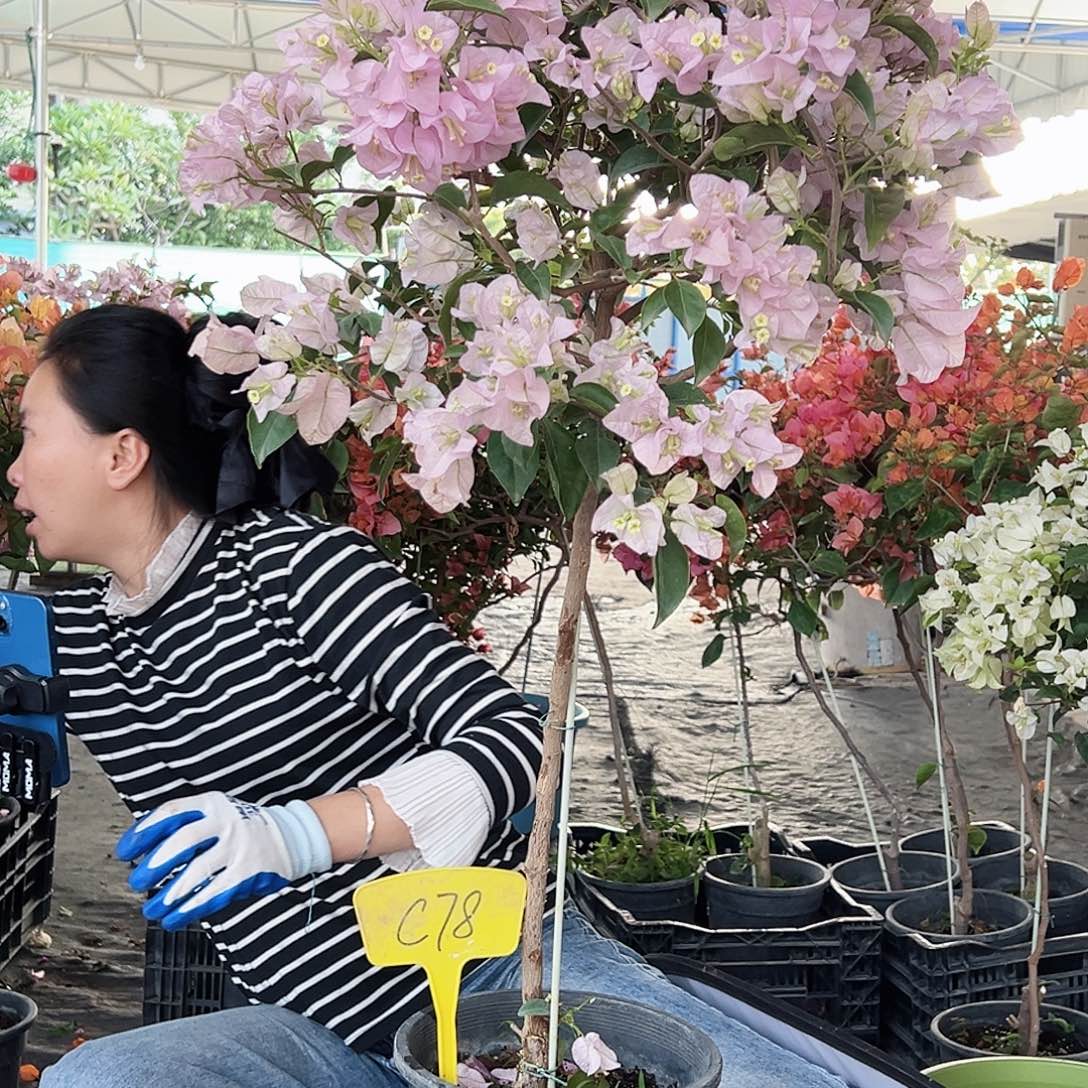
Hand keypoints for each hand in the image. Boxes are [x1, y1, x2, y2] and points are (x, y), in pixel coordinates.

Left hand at [116, 791, 327, 930]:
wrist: (288, 836)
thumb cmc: (239, 828)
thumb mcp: (214, 813)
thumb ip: (183, 824)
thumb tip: (140, 846)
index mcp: (211, 804)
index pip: (171, 813)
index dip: (144, 832)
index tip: (124, 852)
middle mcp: (225, 822)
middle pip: (183, 842)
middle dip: (154, 865)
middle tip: (136, 882)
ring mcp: (238, 847)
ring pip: (197, 873)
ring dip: (169, 895)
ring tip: (152, 909)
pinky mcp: (248, 872)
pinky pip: (214, 893)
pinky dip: (190, 909)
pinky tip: (174, 918)